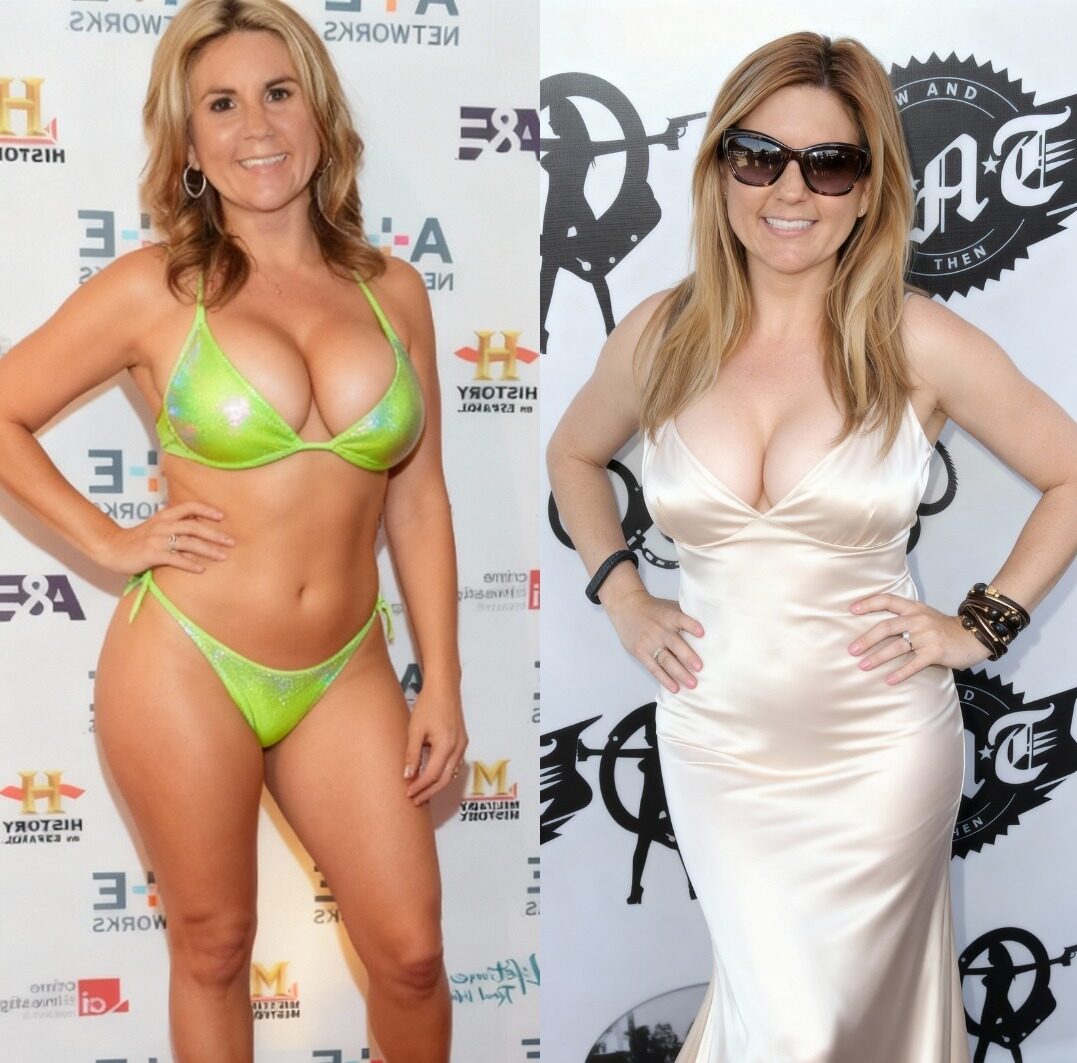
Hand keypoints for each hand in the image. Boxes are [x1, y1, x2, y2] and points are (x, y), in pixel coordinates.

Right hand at [95, 501, 233, 574]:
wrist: (112, 548)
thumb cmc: (139, 539)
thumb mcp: (158, 526)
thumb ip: (176, 525)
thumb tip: (201, 528)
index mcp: (165, 516)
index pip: (189, 506)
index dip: (206, 510)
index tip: (223, 516)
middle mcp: (163, 525)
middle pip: (194, 526)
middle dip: (215, 534)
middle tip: (231, 542)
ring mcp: (157, 539)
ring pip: (188, 543)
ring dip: (208, 550)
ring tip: (223, 557)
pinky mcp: (151, 554)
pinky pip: (175, 559)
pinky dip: (189, 564)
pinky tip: (201, 569)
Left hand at [403, 687, 466, 805]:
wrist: (444, 688)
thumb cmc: (428, 705)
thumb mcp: (415, 730)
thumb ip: (412, 754)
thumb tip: (408, 776)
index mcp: (446, 746)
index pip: (432, 775)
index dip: (419, 787)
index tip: (407, 793)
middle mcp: (458, 748)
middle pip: (444, 780)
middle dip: (429, 792)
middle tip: (415, 800)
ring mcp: (462, 745)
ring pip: (451, 774)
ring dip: (436, 785)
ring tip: (421, 791)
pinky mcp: (462, 741)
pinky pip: (454, 764)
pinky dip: (443, 774)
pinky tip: (432, 776)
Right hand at [605, 587, 703, 693]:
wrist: (627, 607)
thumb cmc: (654, 609)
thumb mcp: (669, 607)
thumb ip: (685, 616)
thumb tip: (712, 625)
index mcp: (668, 616)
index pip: (681, 619)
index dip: (691, 625)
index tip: (702, 633)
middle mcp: (659, 630)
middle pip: (675, 644)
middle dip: (687, 656)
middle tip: (700, 668)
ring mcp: (649, 642)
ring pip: (666, 660)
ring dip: (680, 673)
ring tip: (692, 684)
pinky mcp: (640, 652)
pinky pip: (654, 668)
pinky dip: (665, 679)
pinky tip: (675, 688)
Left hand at [848, 593, 990, 683]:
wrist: (974, 636)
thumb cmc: (943, 628)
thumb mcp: (924, 616)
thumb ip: (904, 618)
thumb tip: (876, 628)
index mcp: (913, 608)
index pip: (888, 600)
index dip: (869, 603)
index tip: (851, 609)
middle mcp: (918, 619)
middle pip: (886, 627)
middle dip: (867, 639)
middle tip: (851, 650)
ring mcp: (927, 636)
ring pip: (896, 647)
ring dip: (877, 658)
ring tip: (863, 666)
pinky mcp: (936, 652)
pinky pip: (914, 664)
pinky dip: (900, 673)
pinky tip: (888, 680)